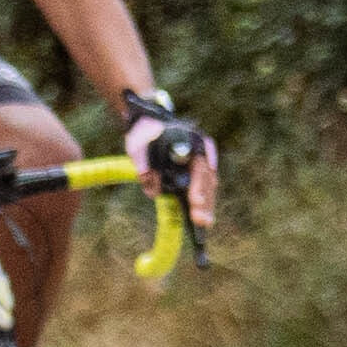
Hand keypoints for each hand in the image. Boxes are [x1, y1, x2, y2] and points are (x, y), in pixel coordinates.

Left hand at [119, 97, 224, 232]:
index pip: (199, 168)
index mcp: (190, 141)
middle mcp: (202, 150)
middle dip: (205, 202)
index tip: (195, 201)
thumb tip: (153, 188)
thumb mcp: (138, 146)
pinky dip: (204, 201)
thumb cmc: (144, 134)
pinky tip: (202, 216)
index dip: (198, 186)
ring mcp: (203, 159)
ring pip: (209, 185)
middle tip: (201, 221)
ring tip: (204, 223)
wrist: (149, 124)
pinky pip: (205, 187)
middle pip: (208, 179)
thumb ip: (144, 165)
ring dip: (207, 205)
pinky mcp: (199, 169)